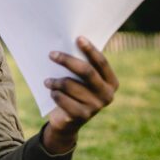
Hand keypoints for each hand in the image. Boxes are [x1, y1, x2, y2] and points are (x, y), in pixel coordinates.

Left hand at [42, 36, 118, 153]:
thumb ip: (83, 65)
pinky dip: (54, 93)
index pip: (101, 62)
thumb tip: (69, 42)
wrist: (67, 121)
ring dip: (55, 81)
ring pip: (70, 84)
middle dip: (67, 60)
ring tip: (47, 81)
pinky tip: (52, 93)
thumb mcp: (82, 80)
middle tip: (52, 54)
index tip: (78, 38)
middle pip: (86, 71)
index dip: (90, 49)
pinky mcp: (81, 116)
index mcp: (111, 83)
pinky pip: (62, 98)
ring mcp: (96, 107)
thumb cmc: (75, 93)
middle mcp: (107, 95)